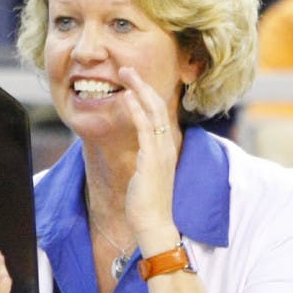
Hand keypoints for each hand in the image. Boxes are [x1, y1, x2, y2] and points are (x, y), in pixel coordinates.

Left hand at [119, 66, 180, 253]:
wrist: (153, 224)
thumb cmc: (148, 204)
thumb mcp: (147, 175)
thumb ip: (146, 159)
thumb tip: (139, 152)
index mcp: (166, 148)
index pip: (159, 113)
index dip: (147, 94)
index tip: (132, 81)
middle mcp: (167, 145)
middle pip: (158, 104)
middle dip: (142, 83)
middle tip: (126, 68)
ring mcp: (161, 151)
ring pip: (153, 110)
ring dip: (138, 89)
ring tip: (124, 73)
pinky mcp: (152, 159)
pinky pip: (145, 128)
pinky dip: (136, 110)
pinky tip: (126, 97)